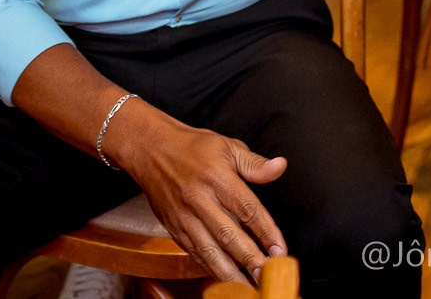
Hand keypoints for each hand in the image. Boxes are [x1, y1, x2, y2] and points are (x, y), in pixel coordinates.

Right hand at [115, 105, 289, 282]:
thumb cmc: (193, 148)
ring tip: (248, 286)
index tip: (280, 250)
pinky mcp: (173, 228)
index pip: (247, 209)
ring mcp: (184, 217)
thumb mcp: (227, 147)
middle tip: (267, 275)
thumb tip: (280, 167)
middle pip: (228, 236)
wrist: (150, 149)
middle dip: (249, 259)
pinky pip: (193, 252)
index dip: (266, 232)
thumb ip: (254, 164)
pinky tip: (224, 277)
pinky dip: (209, 267)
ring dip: (230, 272)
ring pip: (209, 250)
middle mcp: (200, 200)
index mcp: (218, 178)